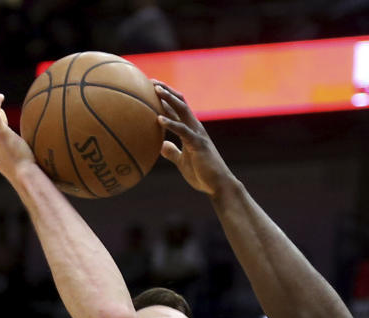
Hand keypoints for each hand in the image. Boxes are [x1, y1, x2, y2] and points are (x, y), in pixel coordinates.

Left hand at [152, 81, 235, 195]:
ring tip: (155, 90)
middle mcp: (195, 128)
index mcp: (191, 130)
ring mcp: (197, 134)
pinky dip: (171, 123)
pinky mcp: (198, 144)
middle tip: (150, 81)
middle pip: (180, 102)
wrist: (218, 186)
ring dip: (169, 99)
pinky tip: (159, 119)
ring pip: (183, 110)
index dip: (165, 97)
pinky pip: (183, 131)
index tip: (151, 87)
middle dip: (166, 90)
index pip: (177, 109)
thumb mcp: (183, 162)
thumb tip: (161, 146)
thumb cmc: (202, 175)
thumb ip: (173, 153)